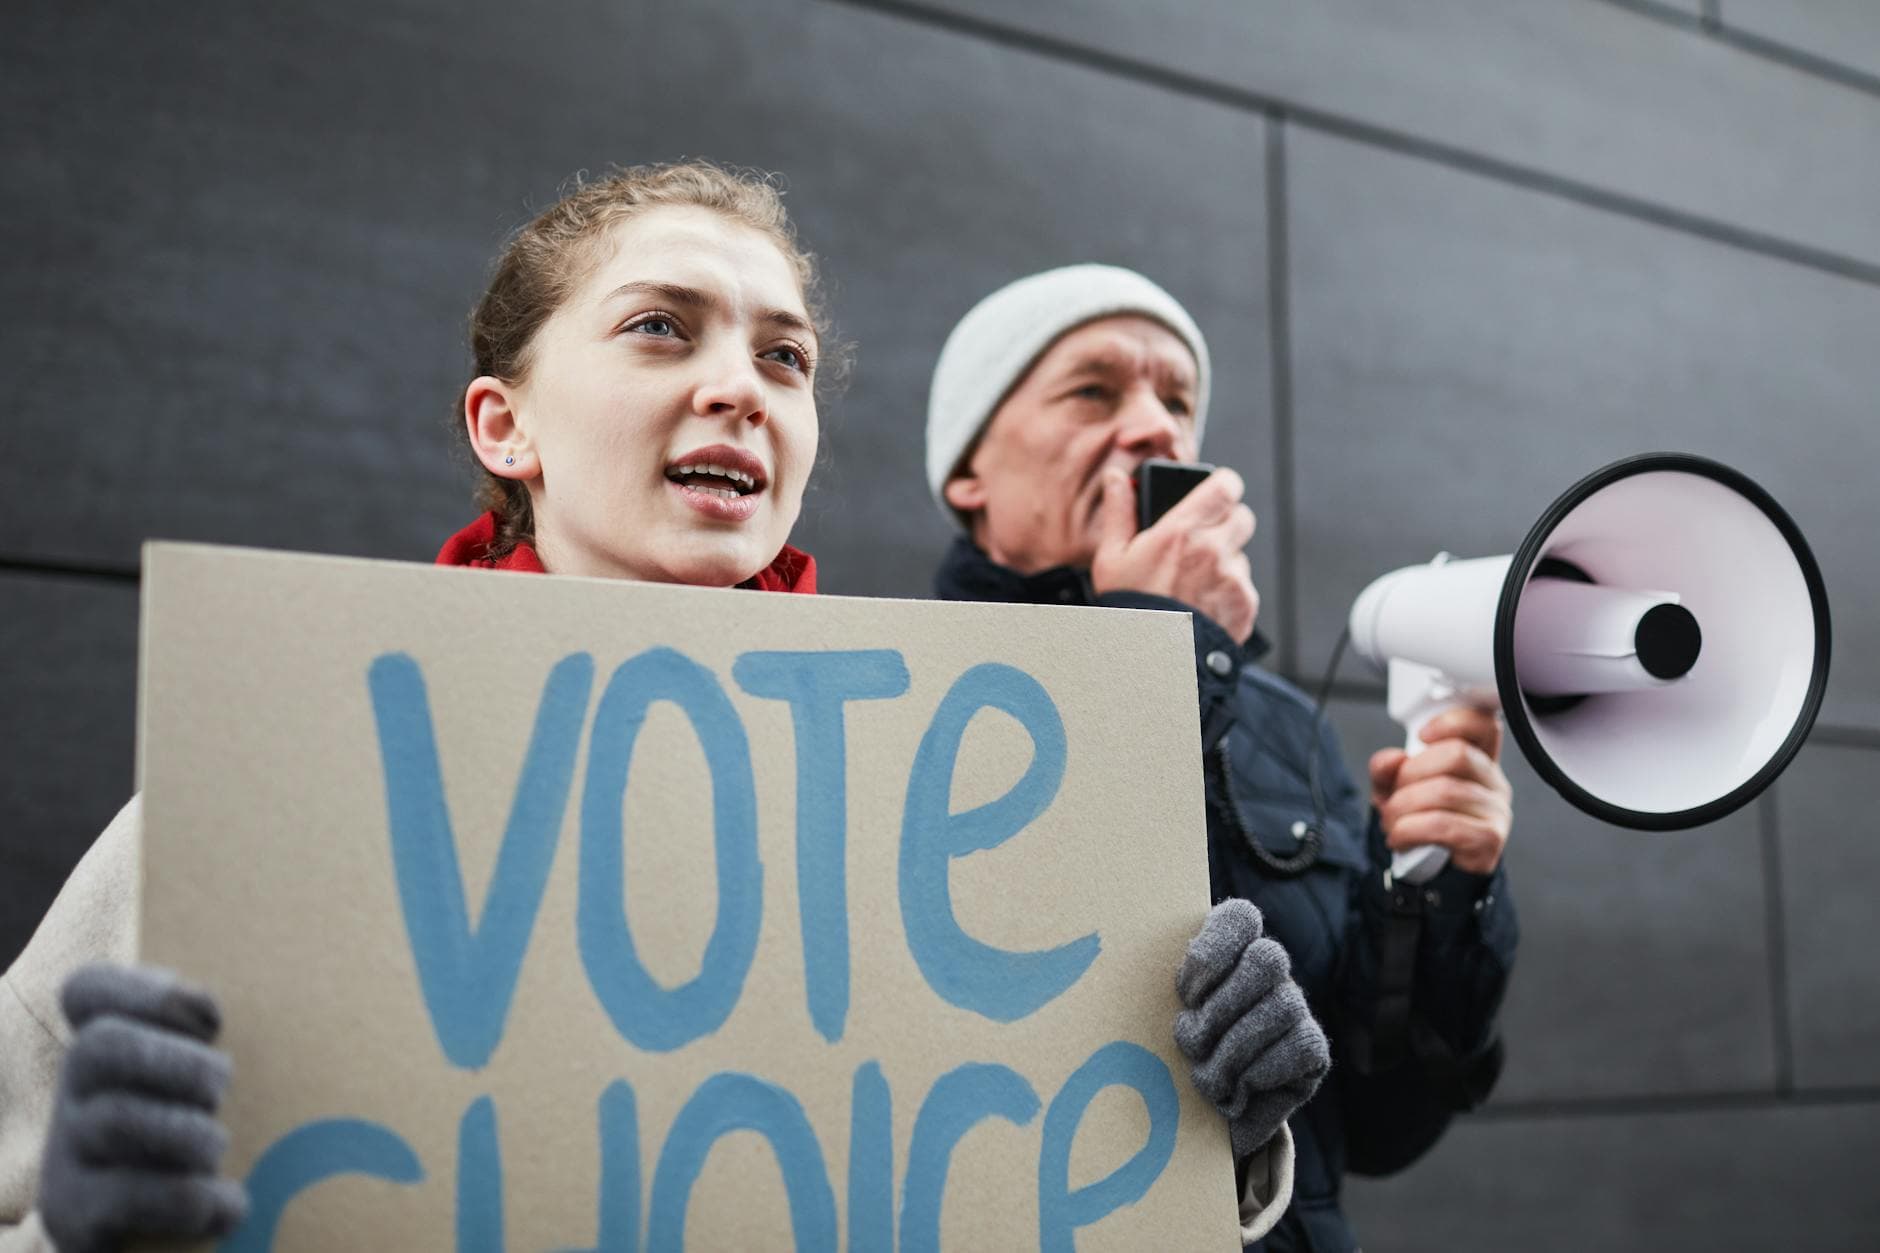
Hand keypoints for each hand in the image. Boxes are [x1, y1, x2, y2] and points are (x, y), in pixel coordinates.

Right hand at [39, 964, 246, 1252]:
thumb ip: (222, 1045)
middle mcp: (77, 1090)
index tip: (214, 1020)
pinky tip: (229, 1204)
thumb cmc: (208, 1129)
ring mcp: (68, 1150)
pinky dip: (187, 1200)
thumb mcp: (209, 1077)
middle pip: (100, 1047)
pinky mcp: (74, 1212)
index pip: (88, 991)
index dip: (150, 992)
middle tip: (221, 1087)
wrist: (160, 1232)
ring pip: (110, 1120)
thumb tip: (291, 1013)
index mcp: (109, 1043)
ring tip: (218, 1149)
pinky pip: (119, 1199)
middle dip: (177, 1062)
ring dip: (184, 1133)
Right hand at [1091, 466, 1259, 643]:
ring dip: (1225, 561)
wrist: (1149, 661)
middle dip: (1225, 523)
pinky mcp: (1245, 606)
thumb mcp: (1112, 557)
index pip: (1227, 486)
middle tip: (1201, 539)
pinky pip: (1244, 587)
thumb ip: (1120, 512)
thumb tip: (1117, 478)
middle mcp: (1214, 551)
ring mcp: (1233, 579)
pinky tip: (1202, 605)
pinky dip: (1228, 593)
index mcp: (1182, 531)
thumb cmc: (1128, 608)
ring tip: (1194, 583)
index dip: (1223, 486)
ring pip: (1240, 555)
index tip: (1213, 492)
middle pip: (1242, 517)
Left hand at [1174, 900, 1328, 1157]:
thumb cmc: (1172, 1053)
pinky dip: (1259, 1074)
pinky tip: (1237, 1092)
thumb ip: (1160, 992)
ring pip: (1281, 1007)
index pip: (1240, 917)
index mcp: (1228, 949)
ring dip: (1233, 1051)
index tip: (1185, 994)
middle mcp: (1269, 970)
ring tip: (1204, 1078)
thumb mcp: (1160, 1017)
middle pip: (1267, 959)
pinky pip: (1299, 1048)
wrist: (1201, 1115)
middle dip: (1222, 1008)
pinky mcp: (1313, 1047)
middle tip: (1190, 1041)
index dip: (1214, 951)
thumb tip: (1113, 959)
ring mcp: (1295, 1006)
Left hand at [1369, 706, 1513, 874]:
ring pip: (1446, 791)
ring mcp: (1496, 810)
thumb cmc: (1420, 821)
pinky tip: (1399, 837)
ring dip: (1404, 807)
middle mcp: (1493, 781)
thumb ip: (1387, 768)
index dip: (1454, 722)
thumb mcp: (1396, 788)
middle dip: (1411, 774)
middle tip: (1393, 795)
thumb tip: (1392, 759)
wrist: (1431, 869)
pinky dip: (1410, 830)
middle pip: (1458, 755)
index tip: (1422, 735)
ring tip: (1391, 821)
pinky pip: (1444, 825)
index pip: (1483, 724)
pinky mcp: (1489, 838)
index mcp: (1477, 758)